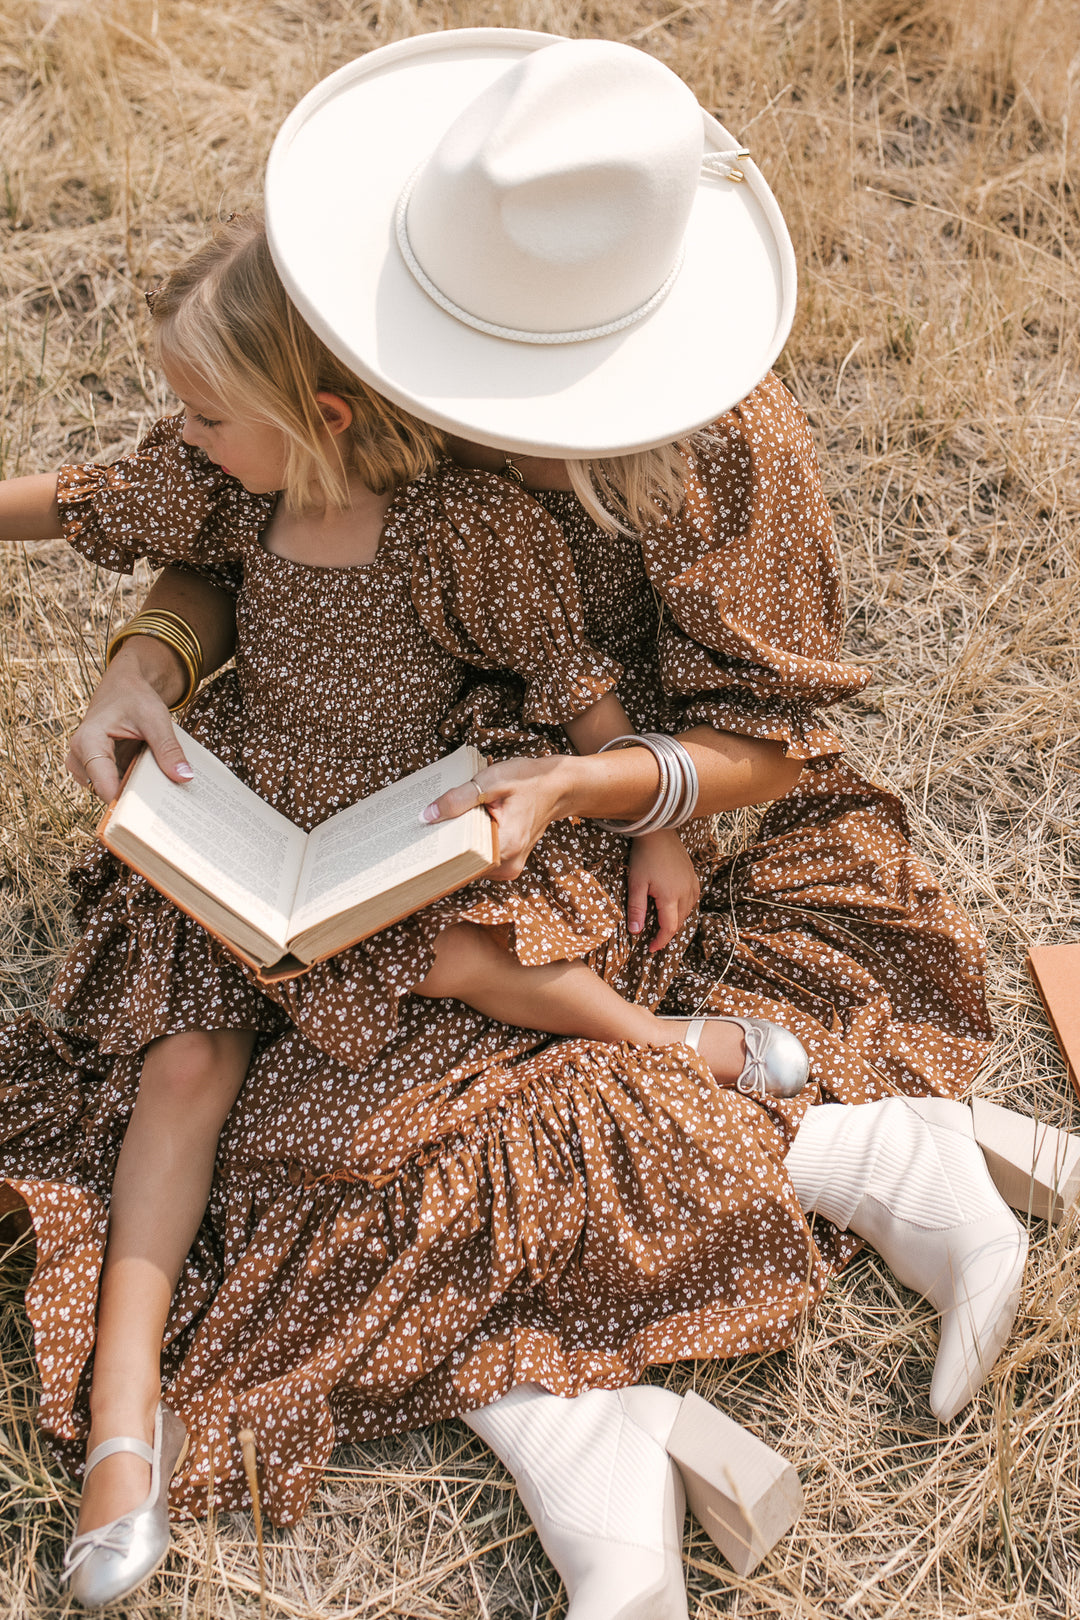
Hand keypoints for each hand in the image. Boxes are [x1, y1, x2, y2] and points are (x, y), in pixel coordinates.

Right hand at [66, 642, 194, 801]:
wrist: (124, 687)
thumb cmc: (135, 697)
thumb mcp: (155, 718)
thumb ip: (168, 748)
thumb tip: (184, 777)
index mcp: (88, 741)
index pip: (102, 783)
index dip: (124, 802)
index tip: (149, 816)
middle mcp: (80, 758)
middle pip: (106, 792)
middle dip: (133, 802)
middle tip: (164, 813)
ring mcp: (88, 767)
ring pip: (110, 793)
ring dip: (135, 797)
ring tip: (164, 802)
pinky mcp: (99, 771)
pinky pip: (115, 787)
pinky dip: (135, 789)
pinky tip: (157, 792)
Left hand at [421, 753, 574, 878]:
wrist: (558, 787)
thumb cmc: (528, 781)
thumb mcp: (492, 781)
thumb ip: (458, 799)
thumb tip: (427, 816)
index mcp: (505, 846)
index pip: (460, 860)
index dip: (437, 848)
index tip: (416, 838)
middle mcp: (507, 865)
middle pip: (462, 863)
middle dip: (443, 844)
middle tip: (421, 828)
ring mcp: (508, 868)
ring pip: (468, 862)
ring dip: (454, 844)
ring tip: (437, 824)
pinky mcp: (506, 863)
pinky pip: (478, 858)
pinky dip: (467, 844)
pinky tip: (456, 827)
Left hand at [626, 828, 699, 951]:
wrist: (658, 833)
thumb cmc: (644, 857)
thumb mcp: (636, 883)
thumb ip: (636, 909)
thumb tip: (635, 932)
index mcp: (670, 896)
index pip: (669, 928)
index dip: (660, 941)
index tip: (651, 948)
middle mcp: (685, 892)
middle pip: (679, 922)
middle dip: (667, 932)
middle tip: (654, 938)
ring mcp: (692, 884)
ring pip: (687, 912)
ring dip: (676, 921)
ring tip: (662, 924)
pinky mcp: (693, 876)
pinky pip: (692, 899)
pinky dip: (684, 908)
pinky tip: (674, 906)